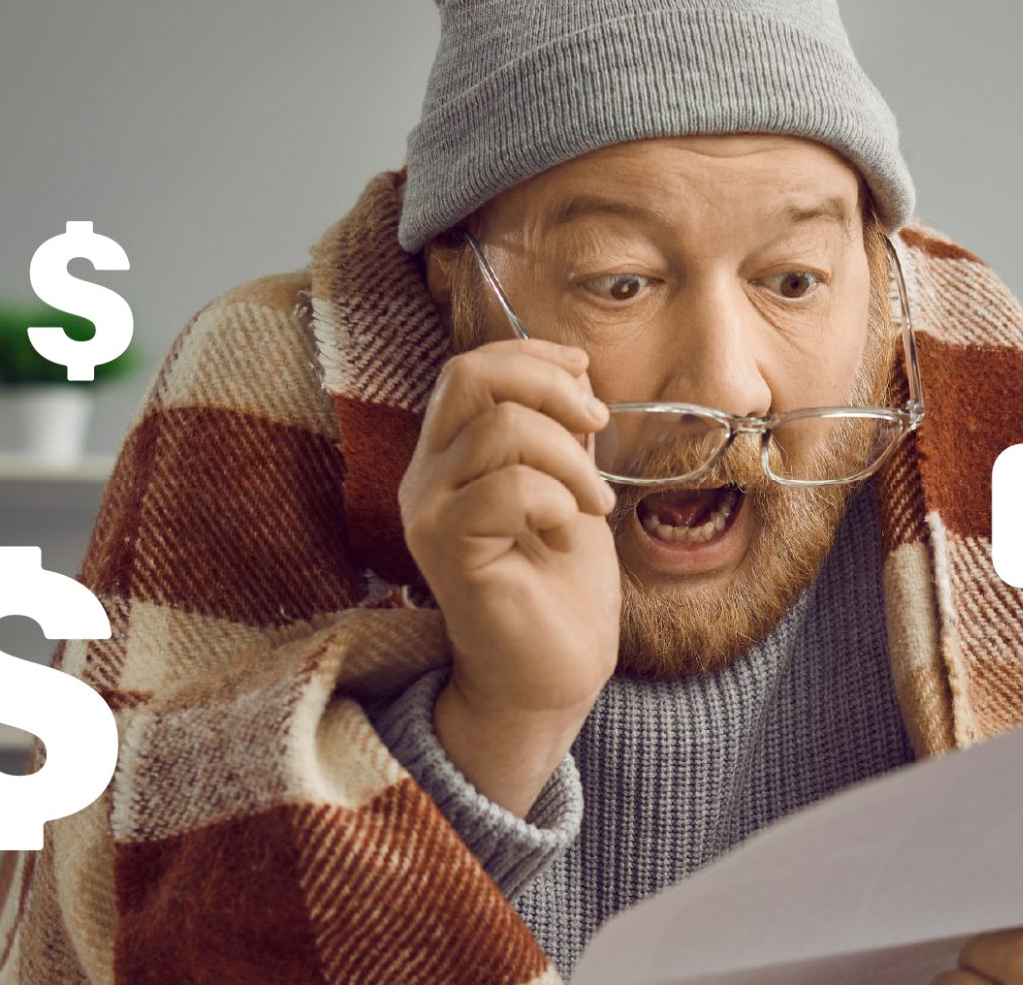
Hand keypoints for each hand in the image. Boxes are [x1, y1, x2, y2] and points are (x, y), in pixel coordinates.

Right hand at [398, 338, 620, 814]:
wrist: (556, 667)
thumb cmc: (561, 582)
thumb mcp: (567, 481)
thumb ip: (556, 427)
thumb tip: (573, 365)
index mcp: (448, 456)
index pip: (468, 368)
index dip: (530, 355)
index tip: (585, 375)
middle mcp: (425, 478)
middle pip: (469, 377)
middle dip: (549, 387)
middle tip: (596, 426)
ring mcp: (430, 513)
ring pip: (501, 429)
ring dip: (569, 458)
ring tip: (592, 503)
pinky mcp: (447, 551)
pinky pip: (506, 488)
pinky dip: (555, 499)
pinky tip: (565, 531)